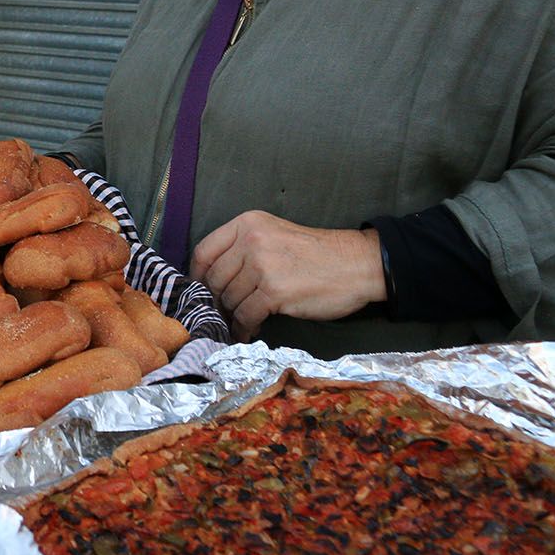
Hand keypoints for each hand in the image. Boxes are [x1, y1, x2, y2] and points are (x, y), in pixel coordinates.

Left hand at [191, 211, 386, 340]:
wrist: (357, 264)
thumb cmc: (316, 253)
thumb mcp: (274, 235)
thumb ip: (242, 249)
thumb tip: (212, 279)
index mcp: (247, 223)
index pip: (204, 251)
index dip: (197, 276)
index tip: (198, 291)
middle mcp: (251, 241)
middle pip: (214, 279)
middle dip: (215, 300)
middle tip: (222, 313)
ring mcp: (262, 266)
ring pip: (229, 299)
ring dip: (232, 316)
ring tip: (240, 322)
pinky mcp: (274, 292)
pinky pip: (245, 315)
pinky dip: (244, 327)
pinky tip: (250, 330)